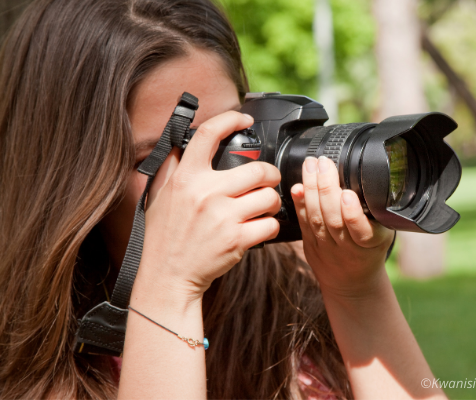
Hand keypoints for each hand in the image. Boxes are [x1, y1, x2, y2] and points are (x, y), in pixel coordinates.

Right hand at [137, 111, 281, 300]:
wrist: (168, 275)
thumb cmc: (164, 236)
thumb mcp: (160, 196)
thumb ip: (173, 168)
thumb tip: (184, 142)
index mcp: (185, 177)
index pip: (209, 134)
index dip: (231, 119)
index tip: (244, 119)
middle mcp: (205, 193)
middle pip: (258, 169)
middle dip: (270, 175)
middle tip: (269, 180)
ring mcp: (223, 217)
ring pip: (269, 196)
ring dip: (273, 202)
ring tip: (264, 207)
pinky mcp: (237, 240)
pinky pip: (271, 224)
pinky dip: (271, 225)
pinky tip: (260, 227)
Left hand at [290, 156, 394, 299]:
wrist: (352, 284)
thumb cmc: (370, 252)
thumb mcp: (384, 234)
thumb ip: (377, 213)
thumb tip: (363, 178)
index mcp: (371, 243)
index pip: (361, 231)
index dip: (352, 213)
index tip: (348, 194)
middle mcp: (347, 248)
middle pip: (333, 220)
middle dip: (327, 189)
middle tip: (324, 163)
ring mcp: (326, 248)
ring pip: (316, 220)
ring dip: (311, 190)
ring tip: (311, 166)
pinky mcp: (310, 246)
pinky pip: (303, 224)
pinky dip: (299, 204)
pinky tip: (296, 187)